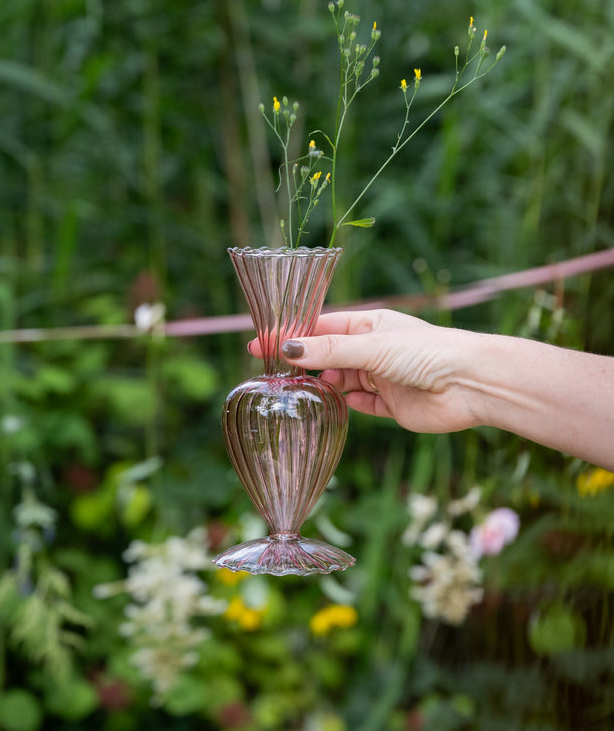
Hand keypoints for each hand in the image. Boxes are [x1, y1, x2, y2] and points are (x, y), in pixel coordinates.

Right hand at [249, 309, 477, 433]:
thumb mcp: (372, 347)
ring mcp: (383, 377)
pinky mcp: (393, 405)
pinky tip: (339, 403)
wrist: (471, 385)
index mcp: (370, 325)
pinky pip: (362, 405)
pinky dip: (349, 404)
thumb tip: (288, 349)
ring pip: (343, 381)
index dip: (291, 335)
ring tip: (303, 391)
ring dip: (326, 385)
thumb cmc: (426, 352)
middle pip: (329, 356)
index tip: (260, 344)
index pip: (321, 328)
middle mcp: (375, 349)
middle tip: (276, 374)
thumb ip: (330, 352)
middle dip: (305, 363)